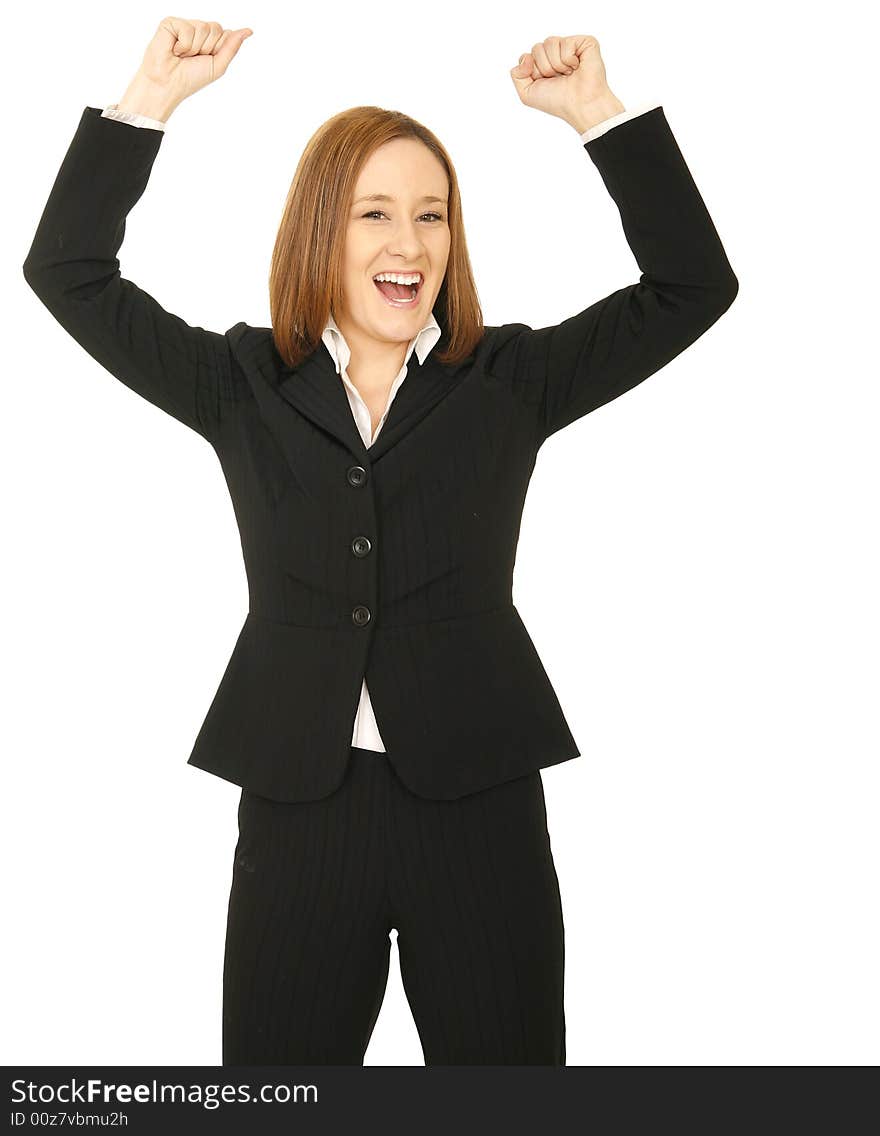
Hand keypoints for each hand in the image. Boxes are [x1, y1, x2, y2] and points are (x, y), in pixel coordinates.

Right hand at [124, 18, 253, 113]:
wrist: (168, 85)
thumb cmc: (190, 78)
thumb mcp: (218, 65)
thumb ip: (232, 46)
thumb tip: (248, 31)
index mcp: (210, 40)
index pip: (226, 34)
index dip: (218, 50)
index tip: (207, 59)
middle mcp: (198, 31)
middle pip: (216, 28)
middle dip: (208, 48)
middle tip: (193, 58)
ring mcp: (185, 25)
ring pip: (203, 27)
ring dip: (195, 48)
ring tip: (183, 55)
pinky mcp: (171, 23)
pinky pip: (188, 28)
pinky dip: (184, 44)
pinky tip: (175, 50)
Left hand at [509, 35, 621, 129]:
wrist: (579, 105)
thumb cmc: (557, 101)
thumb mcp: (527, 94)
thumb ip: (516, 75)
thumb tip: (526, 56)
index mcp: (543, 62)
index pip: (527, 56)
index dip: (533, 71)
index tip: (545, 82)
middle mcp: (556, 52)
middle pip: (536, 48)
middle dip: (544, 67)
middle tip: (558, 78)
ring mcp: (570, 45)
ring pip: (549, 42)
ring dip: (556, 64)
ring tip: (568, 73)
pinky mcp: (585, 42)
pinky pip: (565, 43)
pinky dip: (568, 59)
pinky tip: (577, 67)